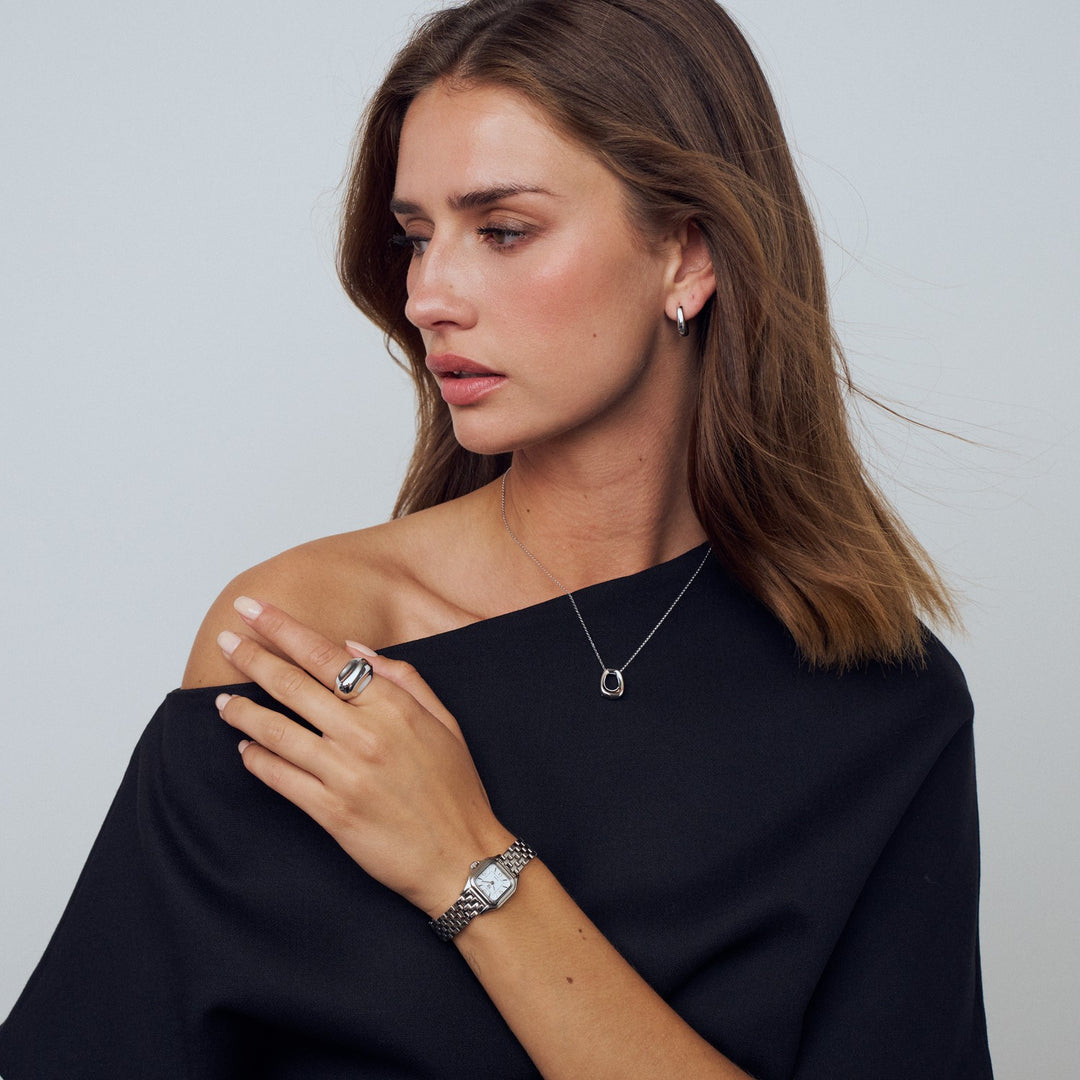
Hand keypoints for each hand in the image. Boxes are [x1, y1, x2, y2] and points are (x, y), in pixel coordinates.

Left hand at [214, 596, 513, 917]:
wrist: (461, 856)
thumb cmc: (455, 788)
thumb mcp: (443, 720)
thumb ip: (401, 676)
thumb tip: (352, 647)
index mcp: (394, 705)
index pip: (325, 655)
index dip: (283, 628)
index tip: (253, 609)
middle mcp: (366, 734)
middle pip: (292, 685)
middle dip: (252, 657)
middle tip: (225, 639)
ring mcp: (345, 774)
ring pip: (277, 731)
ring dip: (241, 710)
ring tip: (220, 699)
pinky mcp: (332, 812)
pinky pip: (280, 778)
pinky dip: (256, 759)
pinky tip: (244, 747)